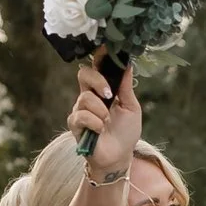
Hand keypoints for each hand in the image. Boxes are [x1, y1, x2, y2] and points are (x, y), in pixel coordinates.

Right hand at [74, 56, 146, 171]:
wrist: (119, 157)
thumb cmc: (126, 132)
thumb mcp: (131, 107)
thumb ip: (126, 87)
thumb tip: (127, 64)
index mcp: (103, 90)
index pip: (96, 68)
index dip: (99, 57)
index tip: (107, 49)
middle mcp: (89, 97)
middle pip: (83, 74)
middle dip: (97, 81)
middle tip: (109, 94)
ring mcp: (80, 110)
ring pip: (84, 98)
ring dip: (101, 111)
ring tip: (107, 122)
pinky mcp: (75, 125)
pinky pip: (81, 116)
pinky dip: (94, 123)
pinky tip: (100, 130)